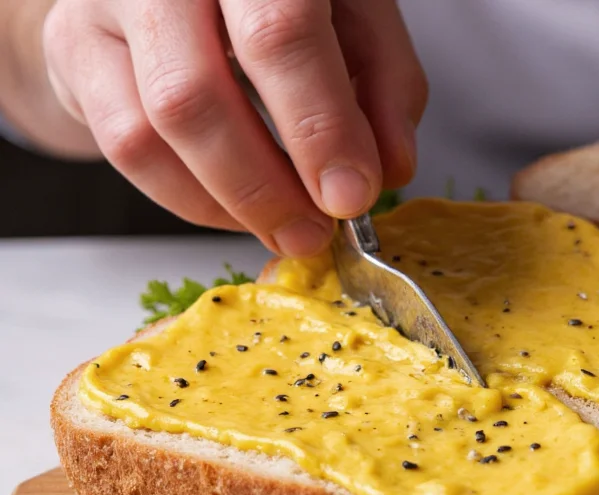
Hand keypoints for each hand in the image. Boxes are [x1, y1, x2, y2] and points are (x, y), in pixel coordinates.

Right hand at [42, 0, 427, 254]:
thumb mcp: (354, 16)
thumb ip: (383, 84)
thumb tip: (388, 169)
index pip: (280, 32)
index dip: (320, 127)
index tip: (352, 196)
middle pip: (198, 92)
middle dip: (267, 186)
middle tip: (314, 233)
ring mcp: (107, 3)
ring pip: (153, 130)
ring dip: (229, 202)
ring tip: (284, 227)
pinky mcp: (75, 48)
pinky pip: (125, 147)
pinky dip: (190, 198)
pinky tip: (237, 208)